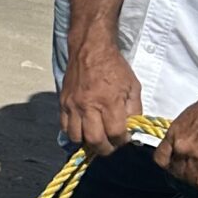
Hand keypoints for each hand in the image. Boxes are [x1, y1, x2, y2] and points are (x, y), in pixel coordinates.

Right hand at [60, 38, 143, 157]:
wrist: (90, 49)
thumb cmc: (115, 66)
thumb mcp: (133, 86)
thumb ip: (134, 109)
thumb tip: (132, 128)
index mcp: (109, 102)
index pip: (115, 134)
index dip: (121, 141)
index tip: (124, 138)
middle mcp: (89, 106)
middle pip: (95, 141)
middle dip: (105, 149)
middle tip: (110, 145)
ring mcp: (73, 105)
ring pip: (76, 137)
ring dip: (87, 142)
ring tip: (96, 138)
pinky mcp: (63, 103)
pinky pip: (64, 127)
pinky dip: (73, 132)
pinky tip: (82, 129)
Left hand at [154, 88, 197, 193]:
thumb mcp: (188, 117)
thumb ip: (183, 135)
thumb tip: (185, 148)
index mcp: (173, 133)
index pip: (160, 158)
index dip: (169, 166)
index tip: (177, 167)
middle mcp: (181, 146)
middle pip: (175, 172)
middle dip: (184, 176)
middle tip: (194, 175)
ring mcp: (196, 156)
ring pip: (189, 180)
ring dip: (196, 183)